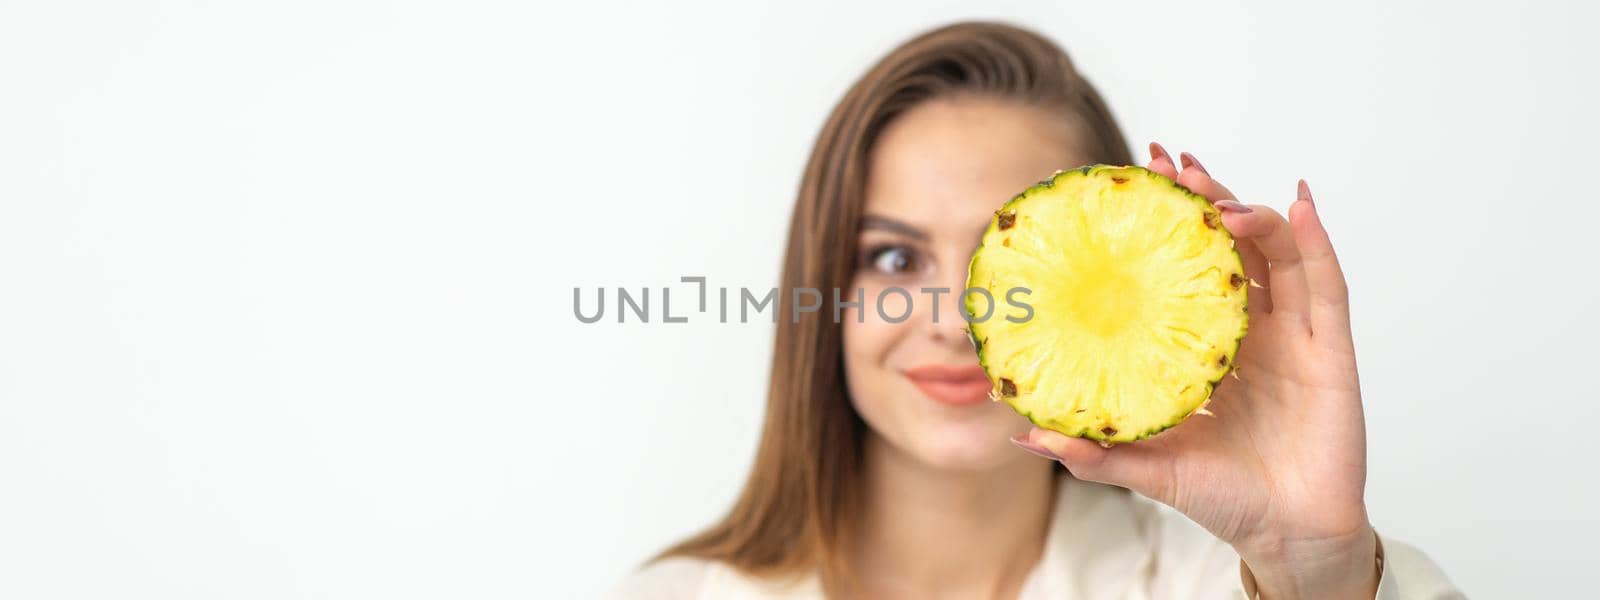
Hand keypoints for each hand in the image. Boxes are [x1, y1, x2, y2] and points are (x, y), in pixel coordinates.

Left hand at [1017, 143, 1377, 597]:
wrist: (1285, 536)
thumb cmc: (1220, 496)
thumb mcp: (1146, 466)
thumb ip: (1092, 452)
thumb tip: (1023, 435)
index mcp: (1206, 347)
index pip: (1184, 270)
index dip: (1165, 226)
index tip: (1133, 182)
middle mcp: (1250, 332)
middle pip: (1232, 248)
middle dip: (1206, 202)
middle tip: (1172, 166)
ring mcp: (1292, 337)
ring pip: (1276, 255)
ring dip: (1250, 215)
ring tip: (1216, 195)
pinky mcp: (1330, 352)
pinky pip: (1327, 288)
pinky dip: (1316, 243)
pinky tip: (1298, 207)